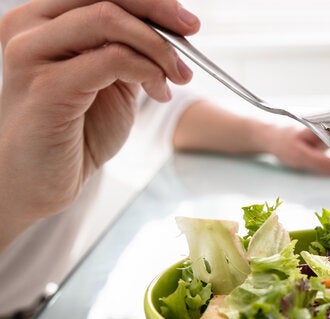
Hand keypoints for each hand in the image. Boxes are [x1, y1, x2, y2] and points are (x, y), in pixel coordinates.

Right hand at [0, 0, 197, 238]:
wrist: (37, 179)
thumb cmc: (72, 131)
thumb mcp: (107, 79)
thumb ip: (127, 49)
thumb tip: (173, 25)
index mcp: (41, 19)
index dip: (149, 1)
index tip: (187, 21)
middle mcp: (28, 27)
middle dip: (159, 11)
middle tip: (192, 33)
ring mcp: (32, 54)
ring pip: (108, 20)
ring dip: (157, 46)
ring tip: (177, 75)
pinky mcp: (46, 87)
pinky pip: (112, 59)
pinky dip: (147, 70)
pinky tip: (159, 92)